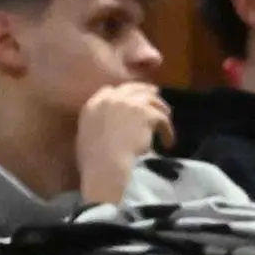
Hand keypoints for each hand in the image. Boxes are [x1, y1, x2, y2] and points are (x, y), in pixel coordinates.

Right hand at [74, 84, 174, 206]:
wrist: (106, 165)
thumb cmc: (94, 159)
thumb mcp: (86, 137)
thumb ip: (96, 124)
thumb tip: (107, 126)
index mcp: (94, 104)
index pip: (109, 91)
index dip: (122, 94)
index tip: (130, 99)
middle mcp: (111, 99)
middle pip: (132, 88)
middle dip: (144, 90)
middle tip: (155, 94)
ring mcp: (129, 104)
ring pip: (151, 100)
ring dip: (160, 108)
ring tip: (166, 117)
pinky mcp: (146, 114)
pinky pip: (162, 118)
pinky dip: (167, 131)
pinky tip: (168, 142)